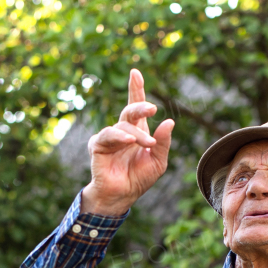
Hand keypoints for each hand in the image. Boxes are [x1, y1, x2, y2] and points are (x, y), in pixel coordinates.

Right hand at [80, 68, 174, 216]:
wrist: (122, 196)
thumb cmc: (139, 178)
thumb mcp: (158, 161)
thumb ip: (163, 142)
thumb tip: (170, 121)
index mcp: (137, 131)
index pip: (137, 106)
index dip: (136, 89)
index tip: (136, 72)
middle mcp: (122, 131)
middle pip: (130, 110)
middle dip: (141, 106)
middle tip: (153, 108)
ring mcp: (109, 137)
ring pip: (123, 126)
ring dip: (137, 134)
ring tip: (147, 143)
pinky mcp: (98, 146)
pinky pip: (108, 135)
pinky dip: (119, 137)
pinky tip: (128, 141)